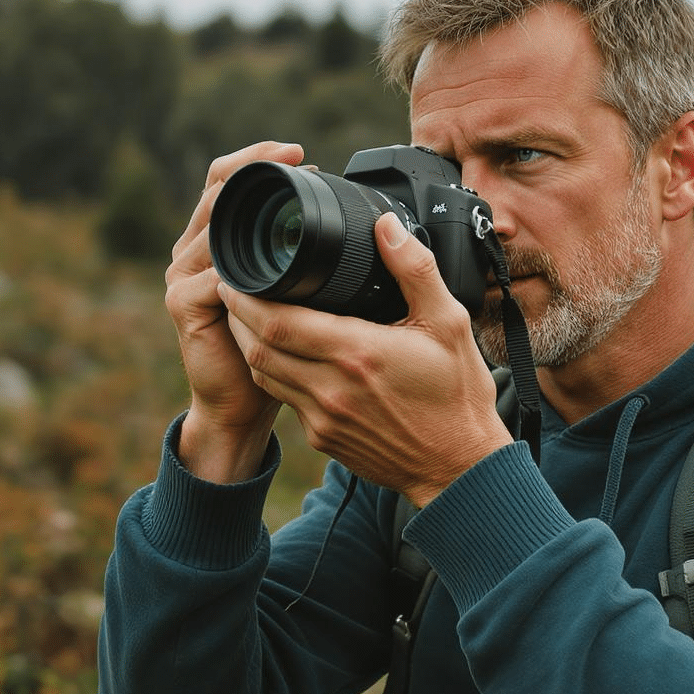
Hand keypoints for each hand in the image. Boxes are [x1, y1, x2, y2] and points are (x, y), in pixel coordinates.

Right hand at [164, 141, 304, 481]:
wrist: (245, 404)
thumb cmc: (280, 346)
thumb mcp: (300, 292)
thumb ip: (309, 257)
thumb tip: (363, 224)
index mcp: (222, 241)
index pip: (228, 182)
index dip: (258, 160)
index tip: (300, 151)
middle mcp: (196, 252)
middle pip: (215, 192)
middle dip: (251, 170)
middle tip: (294, 156)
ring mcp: (184, 278)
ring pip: (213, 226)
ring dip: (246, 208)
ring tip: (285, 196)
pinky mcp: (185, 307)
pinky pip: (212, 277)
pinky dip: (241, 268)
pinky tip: (271, 262)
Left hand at [220, 213, 514, 505]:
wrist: (459, 467)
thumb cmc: (458, 395)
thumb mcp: (449, 322)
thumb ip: (414, 269)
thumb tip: (386, 227)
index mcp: (358, 353)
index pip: (278, 322)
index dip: (247, 297)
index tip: (237, 275)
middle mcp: (331, 389)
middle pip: (258, 348)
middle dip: (238, 316)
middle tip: (234, 288)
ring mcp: (323, 419)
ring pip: (265, 375)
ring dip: (249, 344)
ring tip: (248, 316)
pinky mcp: (324, 438)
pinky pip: (285, 399)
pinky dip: (274, 372)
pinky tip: (283, 354)